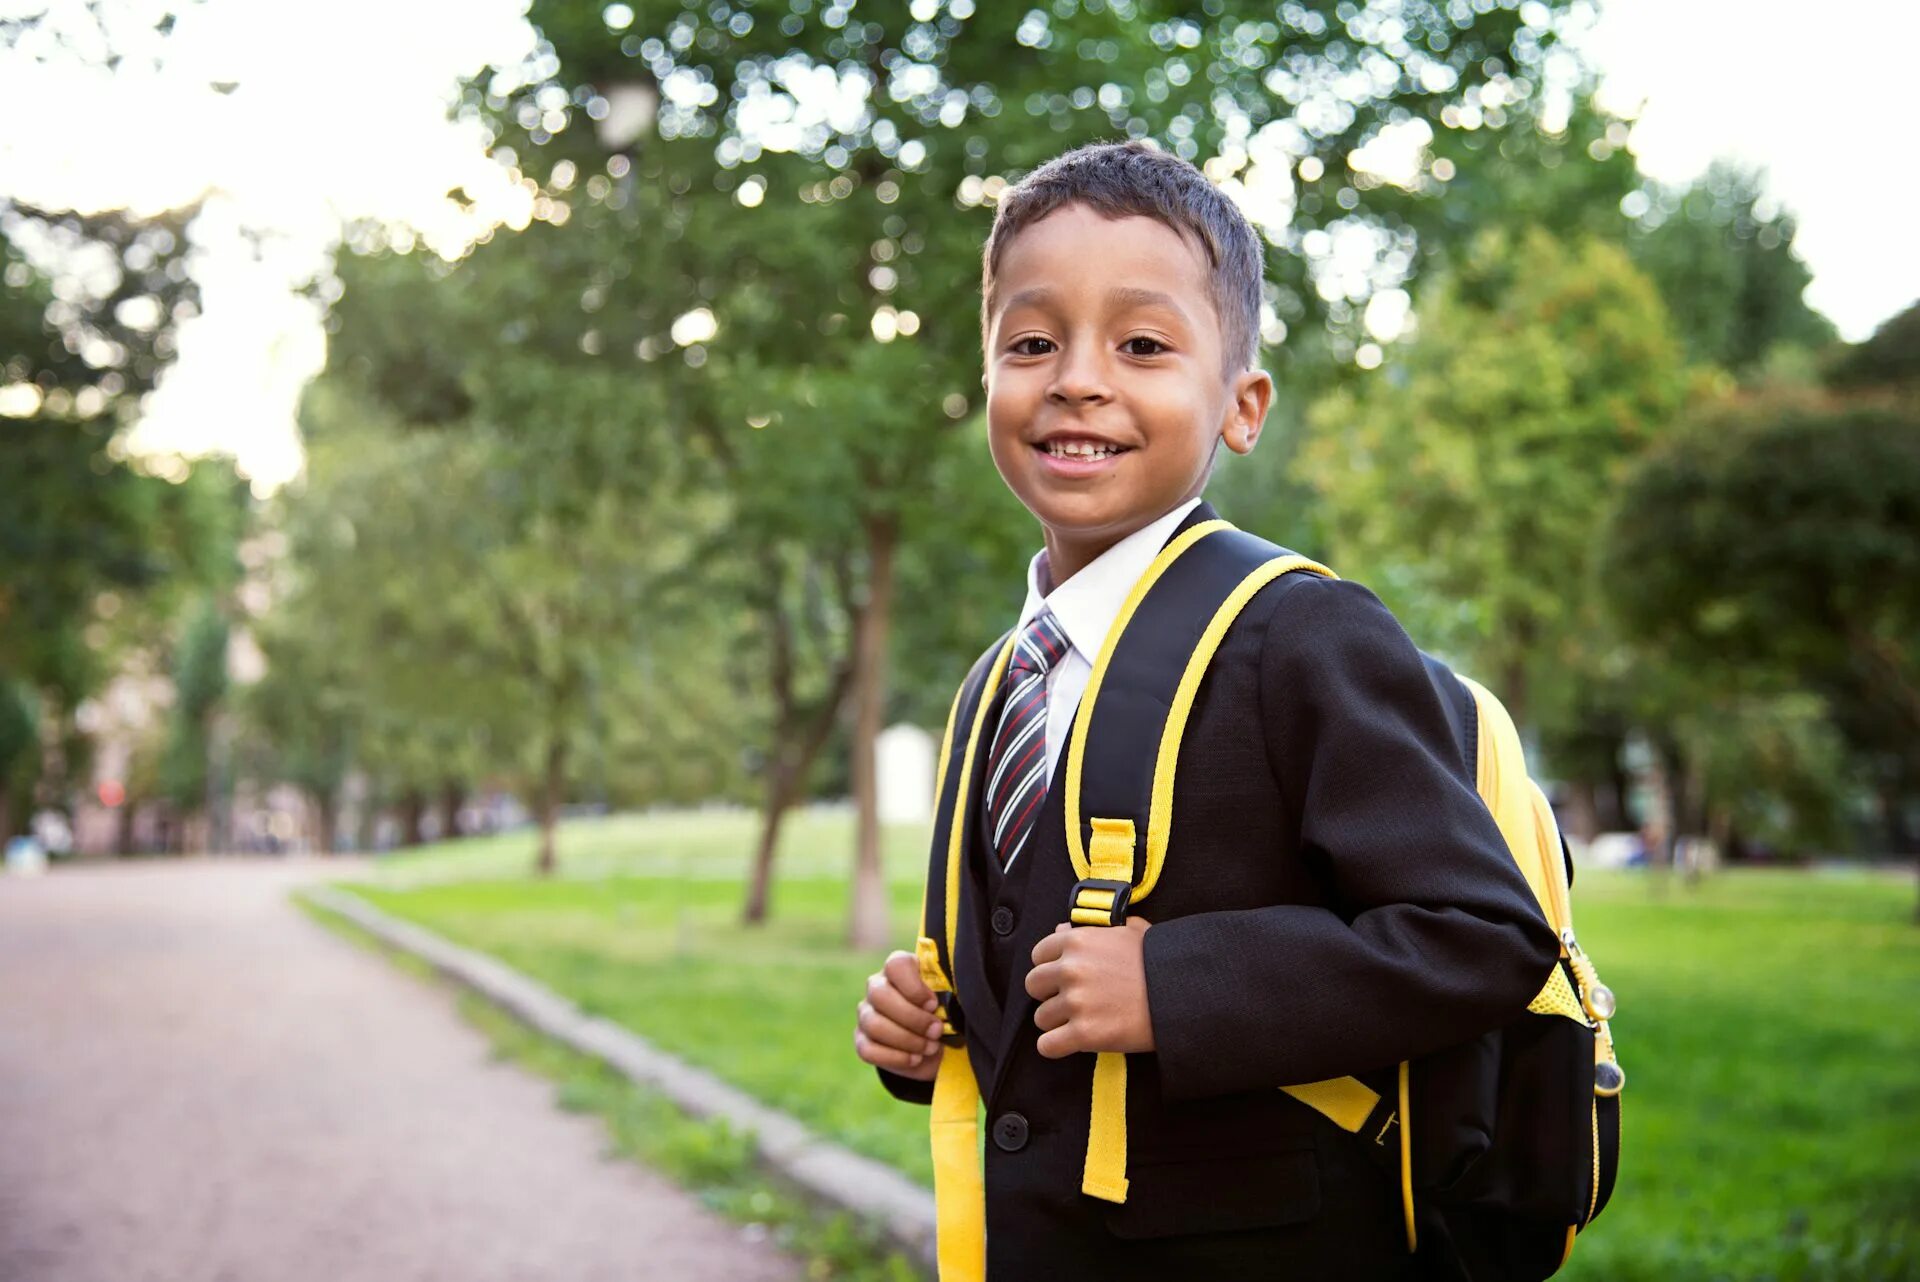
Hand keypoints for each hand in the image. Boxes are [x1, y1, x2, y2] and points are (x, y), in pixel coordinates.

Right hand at [854, 949, 945, 1081]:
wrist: (937, 1044)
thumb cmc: (946, 1014)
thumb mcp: (952, 1001)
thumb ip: (949, 995)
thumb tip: (943, 1005)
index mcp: (901, 968)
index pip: (896, 965)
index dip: (914, 987)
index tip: (934, 1005)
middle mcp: (878, 986)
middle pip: (880, 995)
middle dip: (913, 1018)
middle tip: (937, 1031)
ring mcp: (866, 1013)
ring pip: (874, 1024)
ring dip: (907, 1040)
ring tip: (930, 1047)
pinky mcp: (862, 1040)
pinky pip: (868, 1050)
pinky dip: (896, 1058)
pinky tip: (915, 1059)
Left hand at [1025, 917, 1155, 1057]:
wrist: (1181, 994)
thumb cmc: (1158, 961)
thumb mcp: (1129, 930)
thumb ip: (1093, 928)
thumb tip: (1061, 930)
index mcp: (1077, 941)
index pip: (1038, 955)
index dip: (1050, 967)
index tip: (1064, 977)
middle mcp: (1071, 969)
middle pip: (1034, 986)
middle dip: (1049, 994)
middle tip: (1071, 1001)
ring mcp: (1075, 1003)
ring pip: (1041, 1018)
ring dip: (1057, 1022)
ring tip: (1081, 1021)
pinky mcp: (1083, 1034)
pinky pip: (1047, 1045)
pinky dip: (1055, 1046)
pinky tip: (1071, 1042)